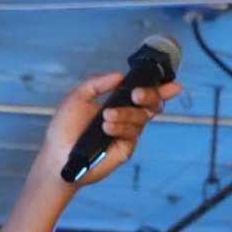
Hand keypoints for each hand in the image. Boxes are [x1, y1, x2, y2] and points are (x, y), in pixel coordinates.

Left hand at [39, 66, 180, 194]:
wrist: (58, 156)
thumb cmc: (65, 130)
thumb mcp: (78, 97)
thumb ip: (97, 82)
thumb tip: (119, 75)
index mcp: (117, 104)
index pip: (144, 95)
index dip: (162, 89)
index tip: (173, 84)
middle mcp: (126, 118)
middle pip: (152, 104)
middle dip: (149, 95)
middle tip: (136, 94)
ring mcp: (127, 134)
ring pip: (141, 117)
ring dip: (125, 114)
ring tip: (105, 118)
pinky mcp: (125, 149)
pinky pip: (132, 133)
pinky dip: (120, 127)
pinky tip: (106, 128)